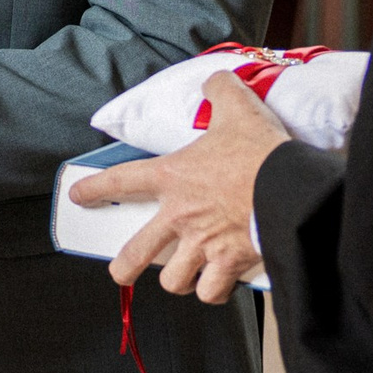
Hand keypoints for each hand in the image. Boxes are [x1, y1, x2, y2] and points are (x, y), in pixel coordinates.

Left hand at [73, 72, 288, 304]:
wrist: (293, 189)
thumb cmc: (262, 152)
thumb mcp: (238, 109)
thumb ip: (221, 91)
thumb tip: (215, 81)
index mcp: (173, 177)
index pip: (120, 181)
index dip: (95, 189)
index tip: (79, 196)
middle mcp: (180, 216)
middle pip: (136, 253)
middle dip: (123, 267)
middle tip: (121, 272)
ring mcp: (202, 245)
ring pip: (173, 280)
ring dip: (179, 280)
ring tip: (186, 275)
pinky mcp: (228, 265)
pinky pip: (211, 291)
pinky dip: (214, 290)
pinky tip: (219, 283)